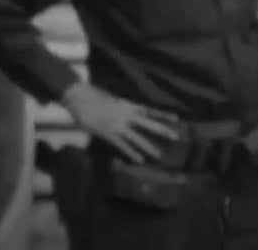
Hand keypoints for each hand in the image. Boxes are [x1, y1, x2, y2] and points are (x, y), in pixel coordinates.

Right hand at [61, 82, 178, 163]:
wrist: (81, 97)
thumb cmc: (96, 97)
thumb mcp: (115, 101)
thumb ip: (125, 108)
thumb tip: (134, 113)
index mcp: (129, 105)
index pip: (150, 110)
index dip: (163, 114)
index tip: (177, 118)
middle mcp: (127, 114)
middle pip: (148, 123)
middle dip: (162, 130)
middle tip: (176, 137)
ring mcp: (118, 125)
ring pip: (137, 137)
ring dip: (148, 147)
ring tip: (159, 155)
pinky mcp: (109, 134)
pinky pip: (122, 145)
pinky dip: (131, 153)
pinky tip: (139, 160)